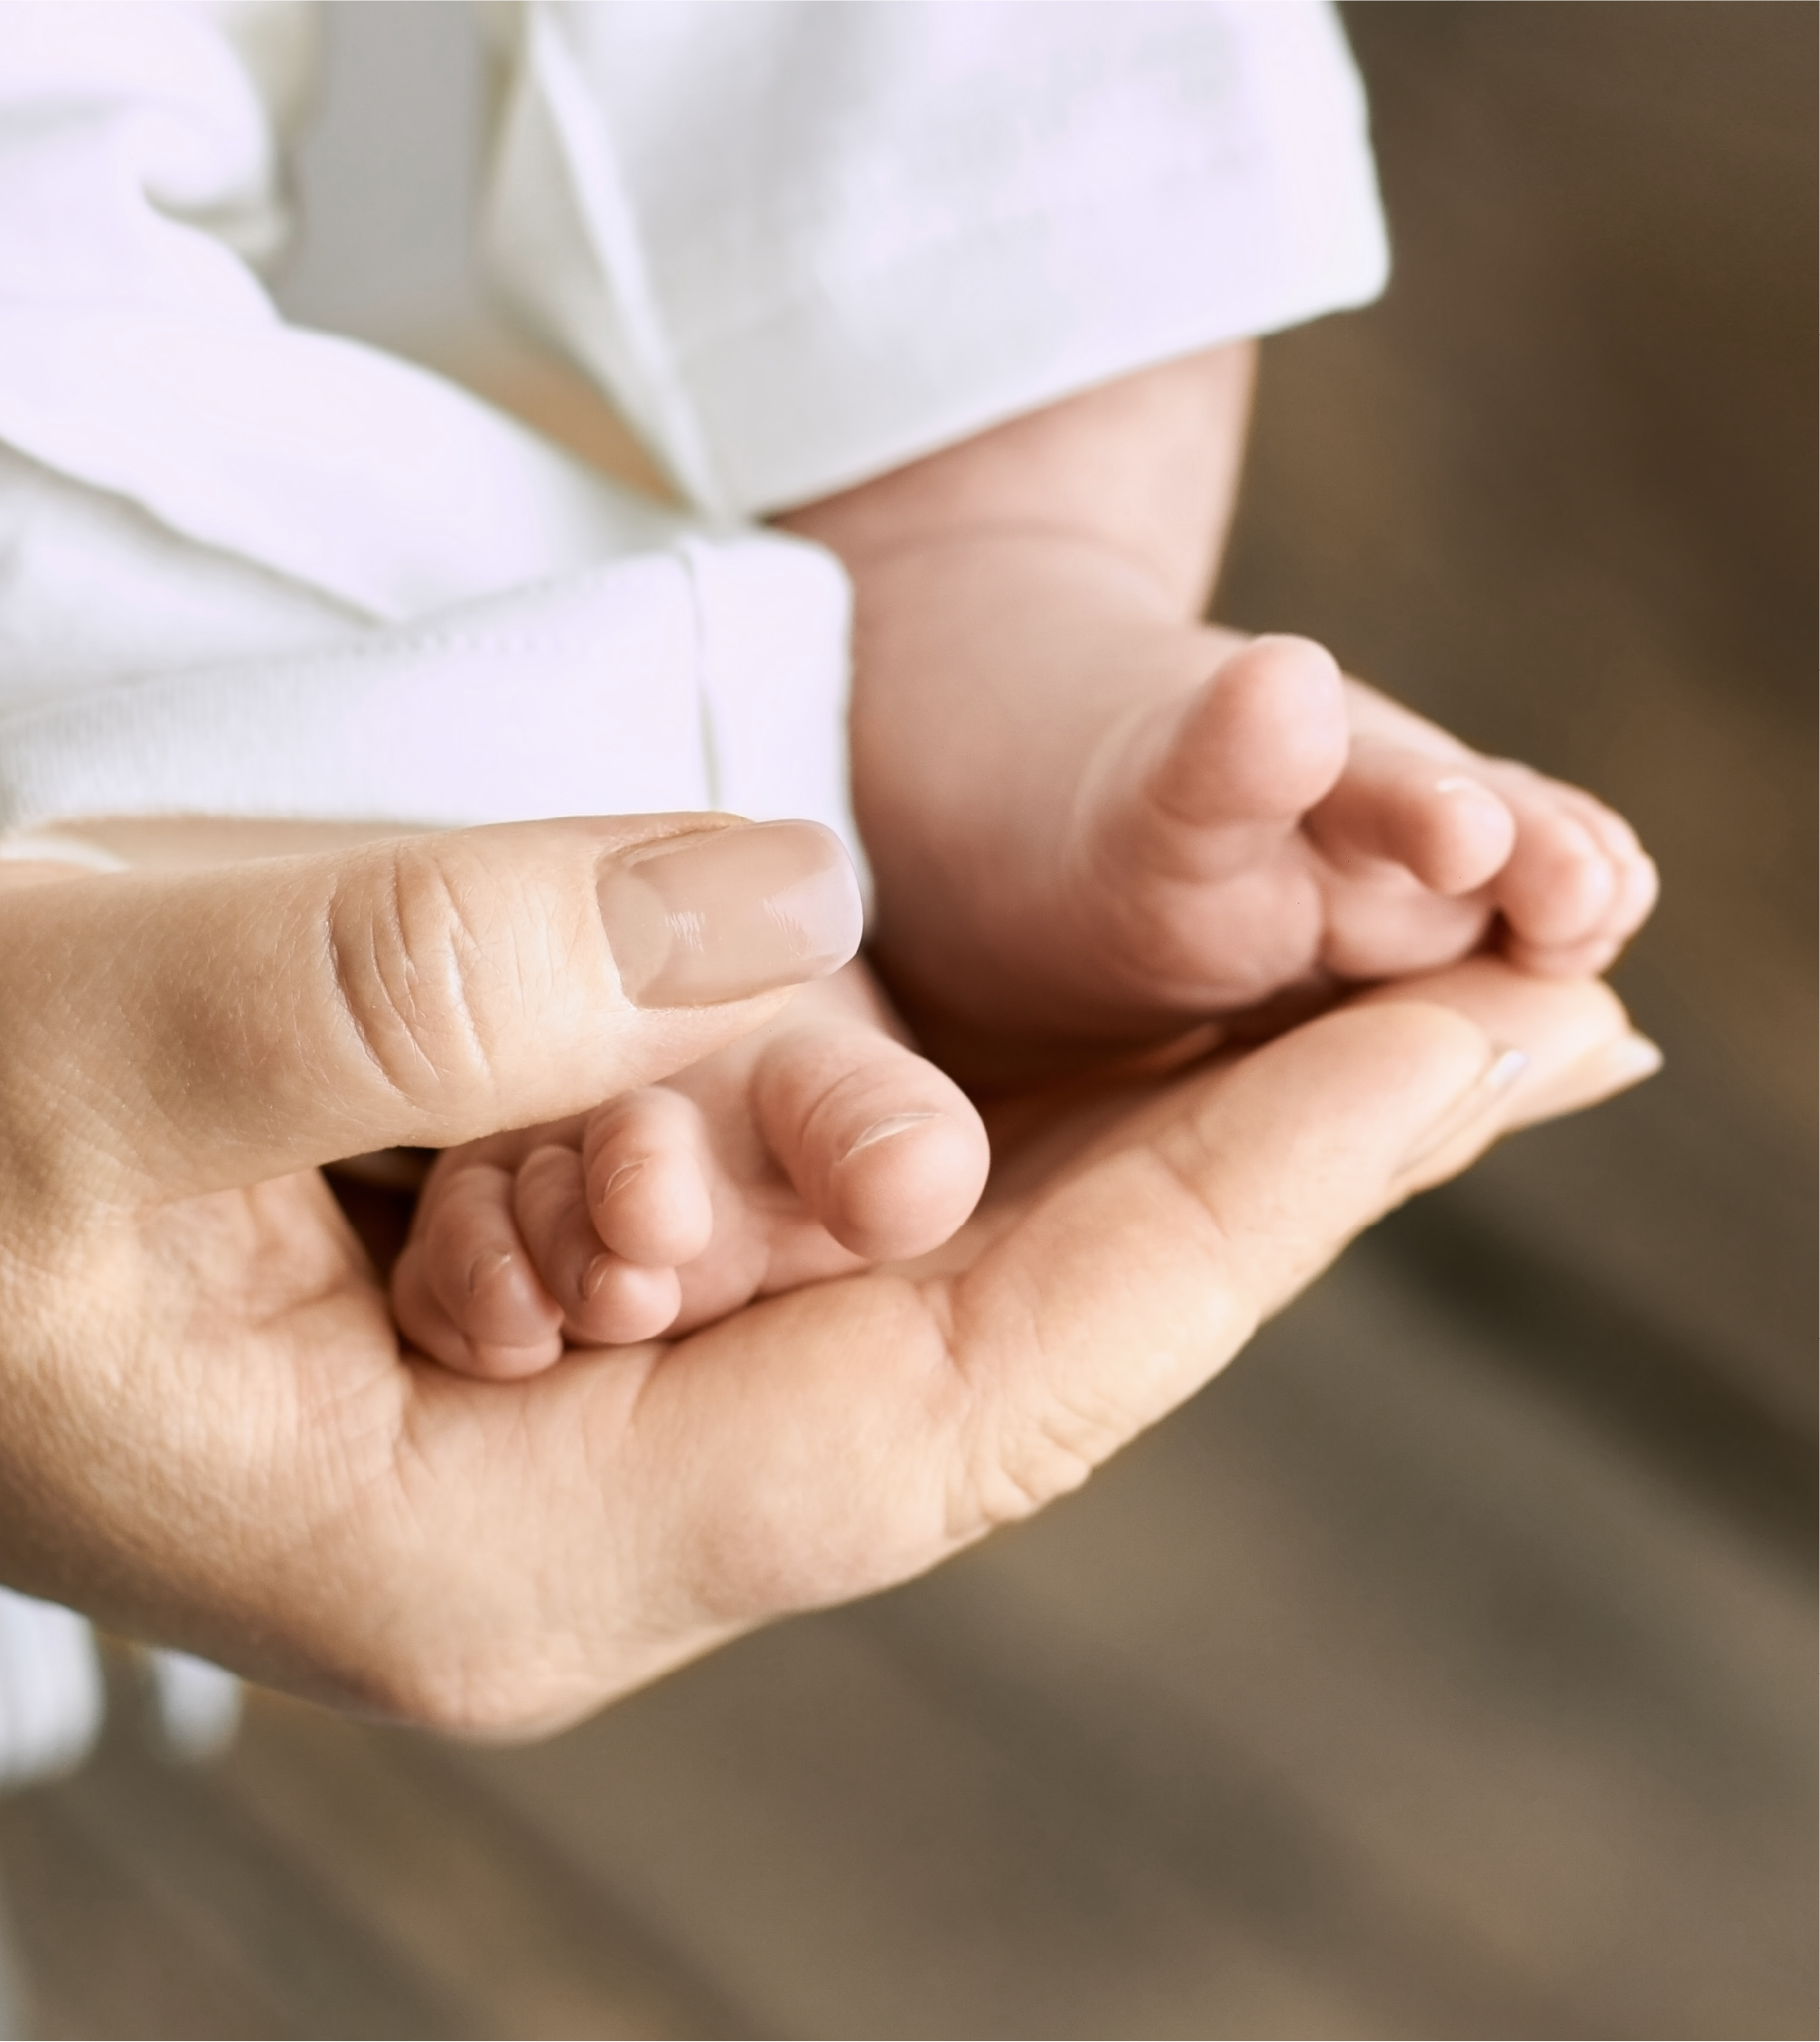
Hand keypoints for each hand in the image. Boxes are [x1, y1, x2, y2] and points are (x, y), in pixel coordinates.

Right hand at [0, 822, 1652, 1731]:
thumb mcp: (107, 1048)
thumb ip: (434, 986)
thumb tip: (776, 911)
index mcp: (519, 1541)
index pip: (985, 1381)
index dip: (1246, 1207)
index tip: (1466, 1051)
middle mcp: (611, 1509)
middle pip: (1041, 1351)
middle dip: (1298, 1179)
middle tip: (1543, 1021)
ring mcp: (607, 1407)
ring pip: (975, 1283)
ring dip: (1197, 1144)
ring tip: (1419, 1020)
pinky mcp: (579, 1295)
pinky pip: (865, 1217)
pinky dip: (1033, 1119)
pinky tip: (1162, 1051)